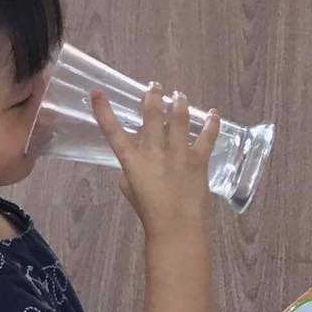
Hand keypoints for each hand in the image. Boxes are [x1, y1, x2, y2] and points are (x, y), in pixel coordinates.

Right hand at [91, 83, 218, 237]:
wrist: (176, 226)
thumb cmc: (148, 210)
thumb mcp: (129, 186)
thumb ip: (131, 165)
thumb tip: (139, 153)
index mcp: (131, 159)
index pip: (113, 131)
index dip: (103, 111)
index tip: (97, 92)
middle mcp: (154, 151)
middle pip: (151, 115)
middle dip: (152, 96)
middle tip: (155, 86)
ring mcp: (178, 153)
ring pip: (179, 120)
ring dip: (180, 104)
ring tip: (180, 95)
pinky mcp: (198, 160)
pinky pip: (206, 138)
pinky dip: (211, 125)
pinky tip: (214, 114)